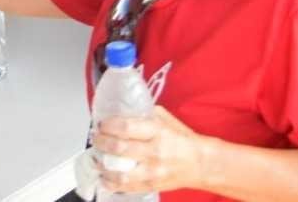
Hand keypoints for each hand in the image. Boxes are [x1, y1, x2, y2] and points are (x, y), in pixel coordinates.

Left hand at [91, 107, 206, 194]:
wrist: (201, 164)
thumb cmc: (182, 140)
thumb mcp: (165, 119)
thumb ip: (143, 114)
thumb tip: (120, 110)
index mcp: (157, 131)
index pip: (125, 127)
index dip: (108, 125)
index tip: (101, 124)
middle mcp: (154, 152)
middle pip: (118, 148)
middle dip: (100, 142)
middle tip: (96, 138)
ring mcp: (152, 171)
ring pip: (119, 172)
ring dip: (102, 165)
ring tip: (97, 158)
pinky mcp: (151, 185)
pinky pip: (126, 187)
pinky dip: (111, 183)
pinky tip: (104, 177)